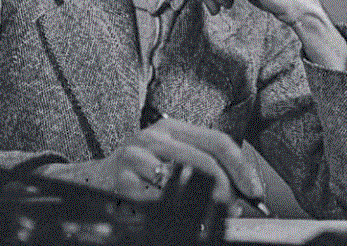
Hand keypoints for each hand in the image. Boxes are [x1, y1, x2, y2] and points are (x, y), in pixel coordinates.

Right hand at [38, 117, 262, 210]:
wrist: (91, 180)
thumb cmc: (139, 170)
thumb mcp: (170, 157)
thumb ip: (203, 166)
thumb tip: (240, 193)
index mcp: (171, 128)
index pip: (217, 141)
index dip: (242, 167)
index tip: (255, 190)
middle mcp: (153, 137)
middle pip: (206, 160)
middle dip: (229, 188)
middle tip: (238, 207)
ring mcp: (136, 158)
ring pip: (185, 181)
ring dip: (206, 203)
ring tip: (212, 215)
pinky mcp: (122, 182)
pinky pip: (159, 201)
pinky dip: (177, 212)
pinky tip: (184, 219)